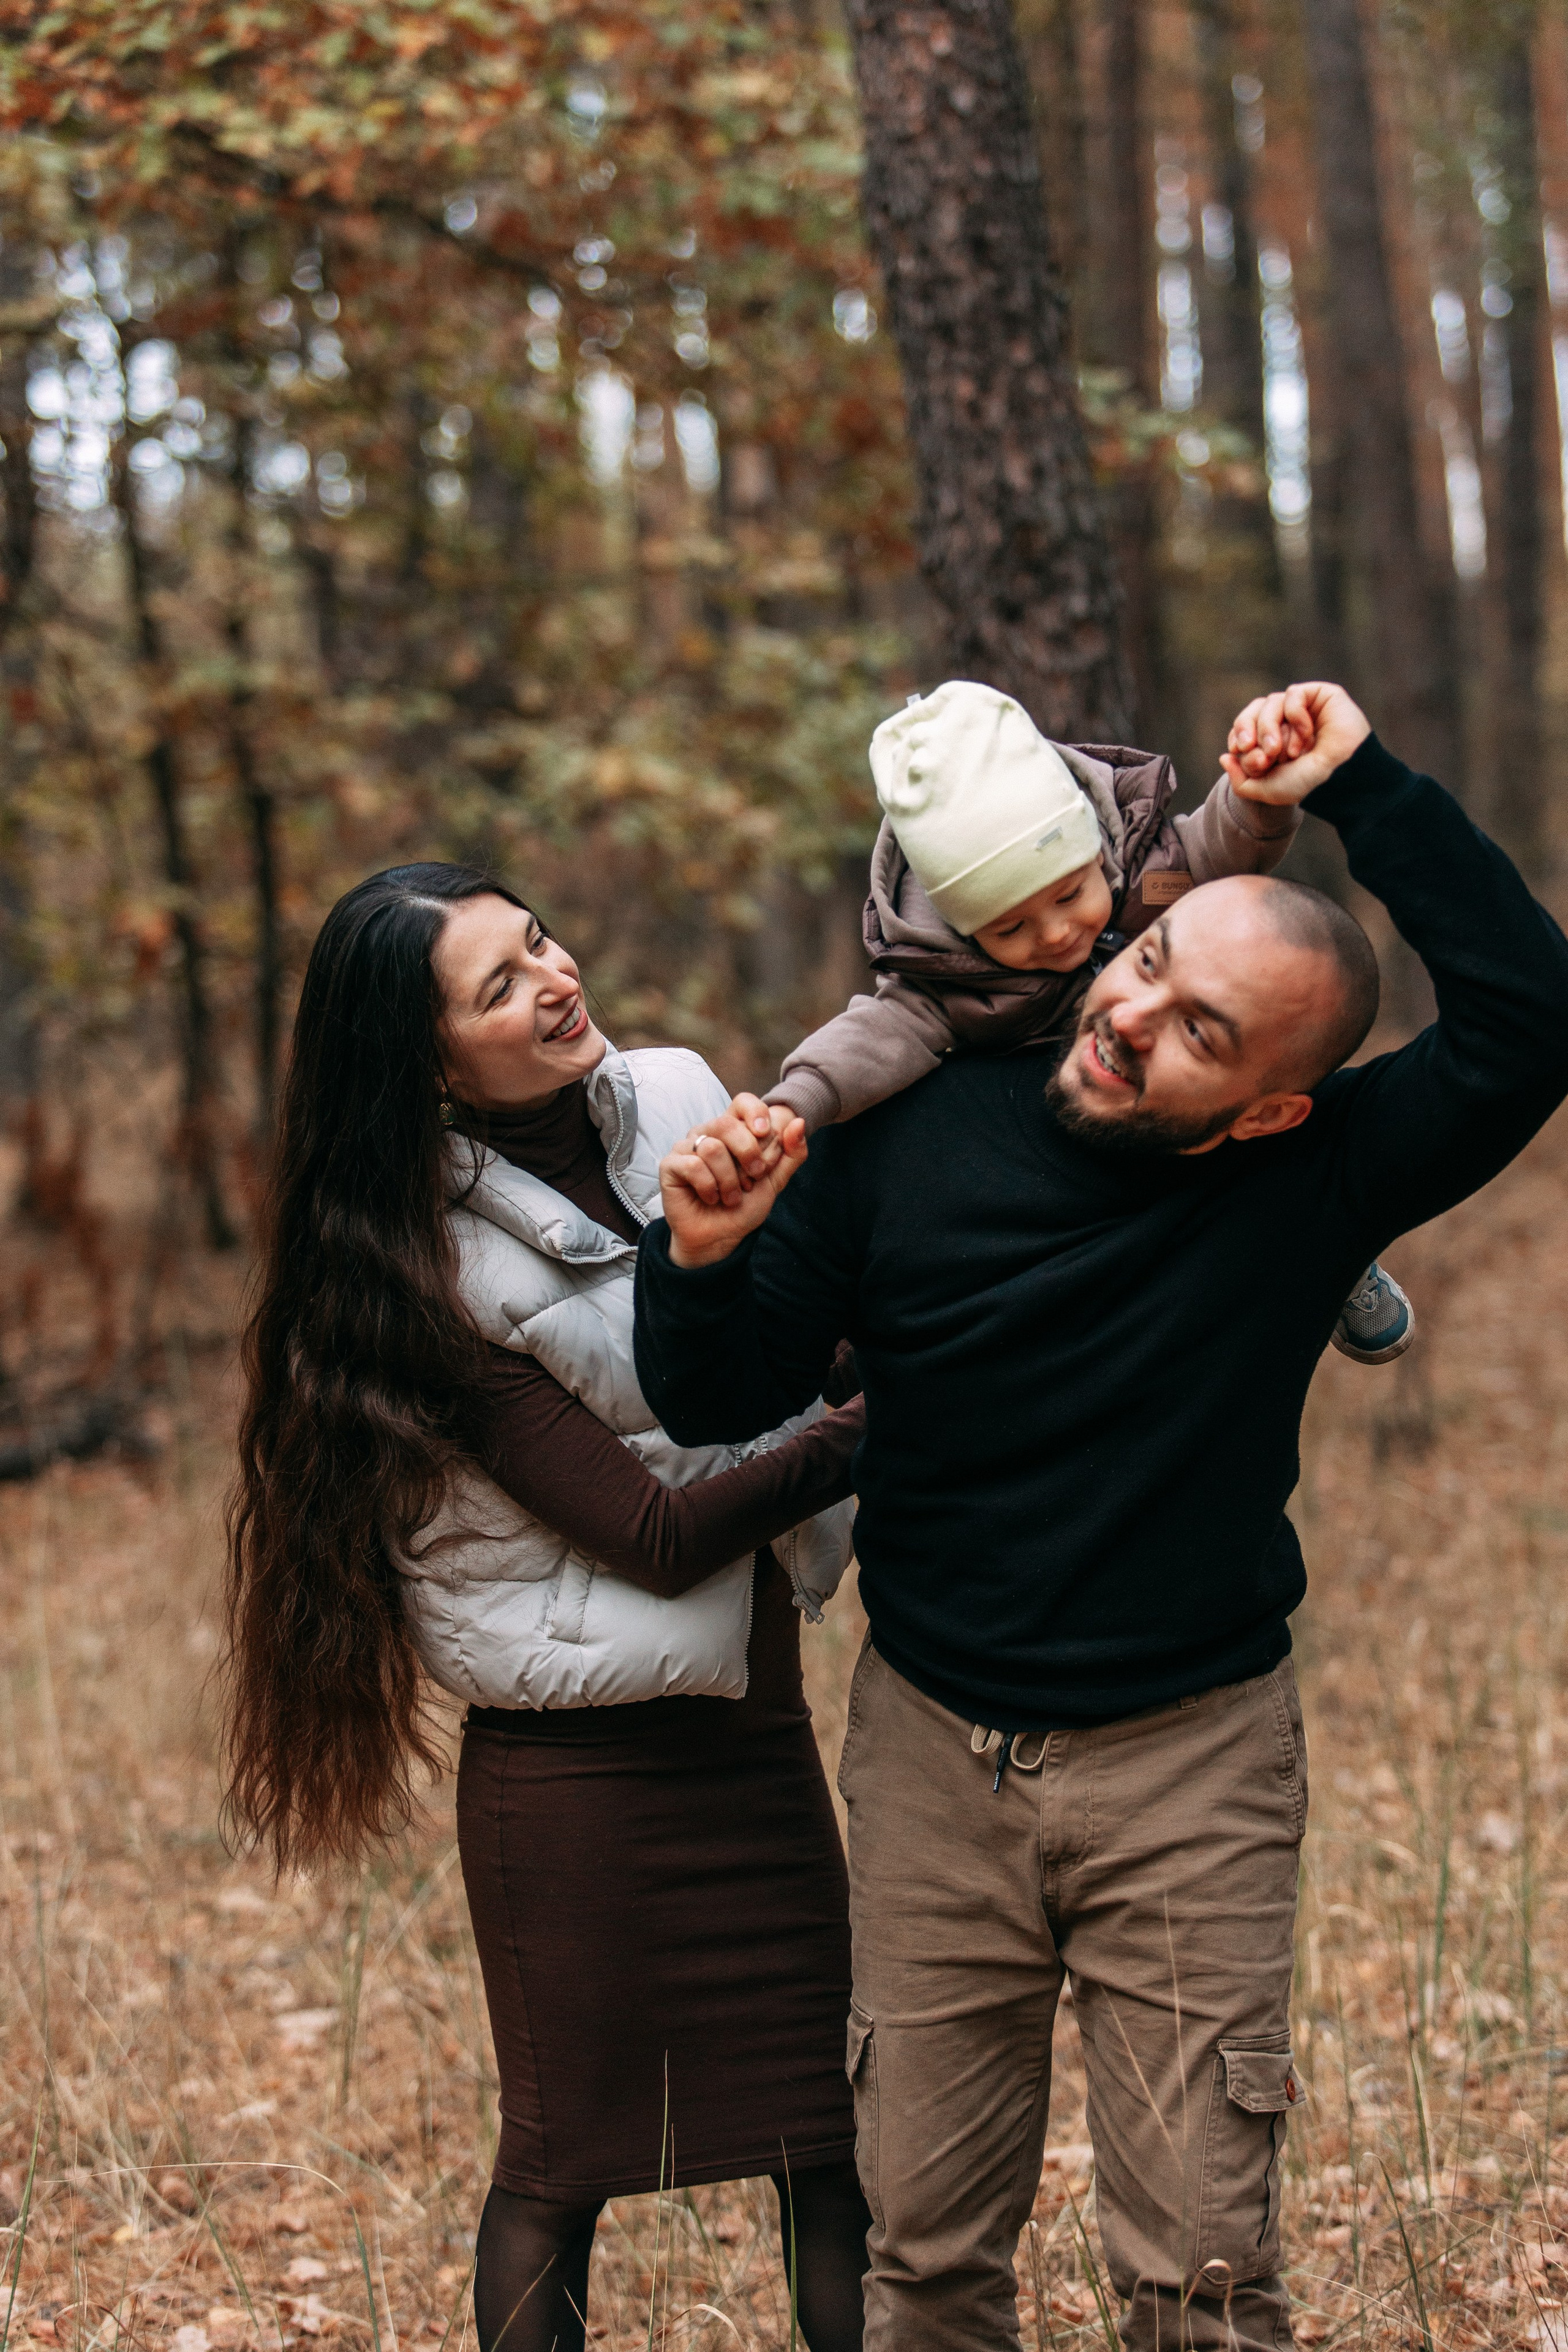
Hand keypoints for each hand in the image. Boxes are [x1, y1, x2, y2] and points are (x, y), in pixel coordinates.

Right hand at [659, 1095, 807, 1267]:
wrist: (721, 1238)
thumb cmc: (744, 1207)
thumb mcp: (774, 1181)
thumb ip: (791, 1154)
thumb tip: (800, 1121)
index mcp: (732, 1131)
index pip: (742, 1102)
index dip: (756, 1113)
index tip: (764, 1132)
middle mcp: (707, 1133)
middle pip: (727, 1124)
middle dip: (747, 1154)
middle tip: (752, 1179)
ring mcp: (686, 1147)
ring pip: (712, 1147)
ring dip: (729, 1180)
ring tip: (730, 1197)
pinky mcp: (670, 1165)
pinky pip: (693, 1165)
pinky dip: (709, 1187)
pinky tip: (710, 1198)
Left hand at [1221, 682, 1370, 804]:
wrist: (1339, 777)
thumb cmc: (1307, 784)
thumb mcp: (1266, 789)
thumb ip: (1240, 780)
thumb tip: (1224, 757)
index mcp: (1272, 741)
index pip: (1243, 727)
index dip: (1238, 736)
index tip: (1242, 751)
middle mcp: (1285, 723)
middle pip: (1252, 711)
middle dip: (1251, 732)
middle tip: (1262, 754)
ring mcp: (1302, 708)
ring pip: (1270, 702)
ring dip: (1273, 729)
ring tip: (1288, 752)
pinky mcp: (1320, 695)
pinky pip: (1292, 695)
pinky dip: (1295, 716)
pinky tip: (1307, 736)